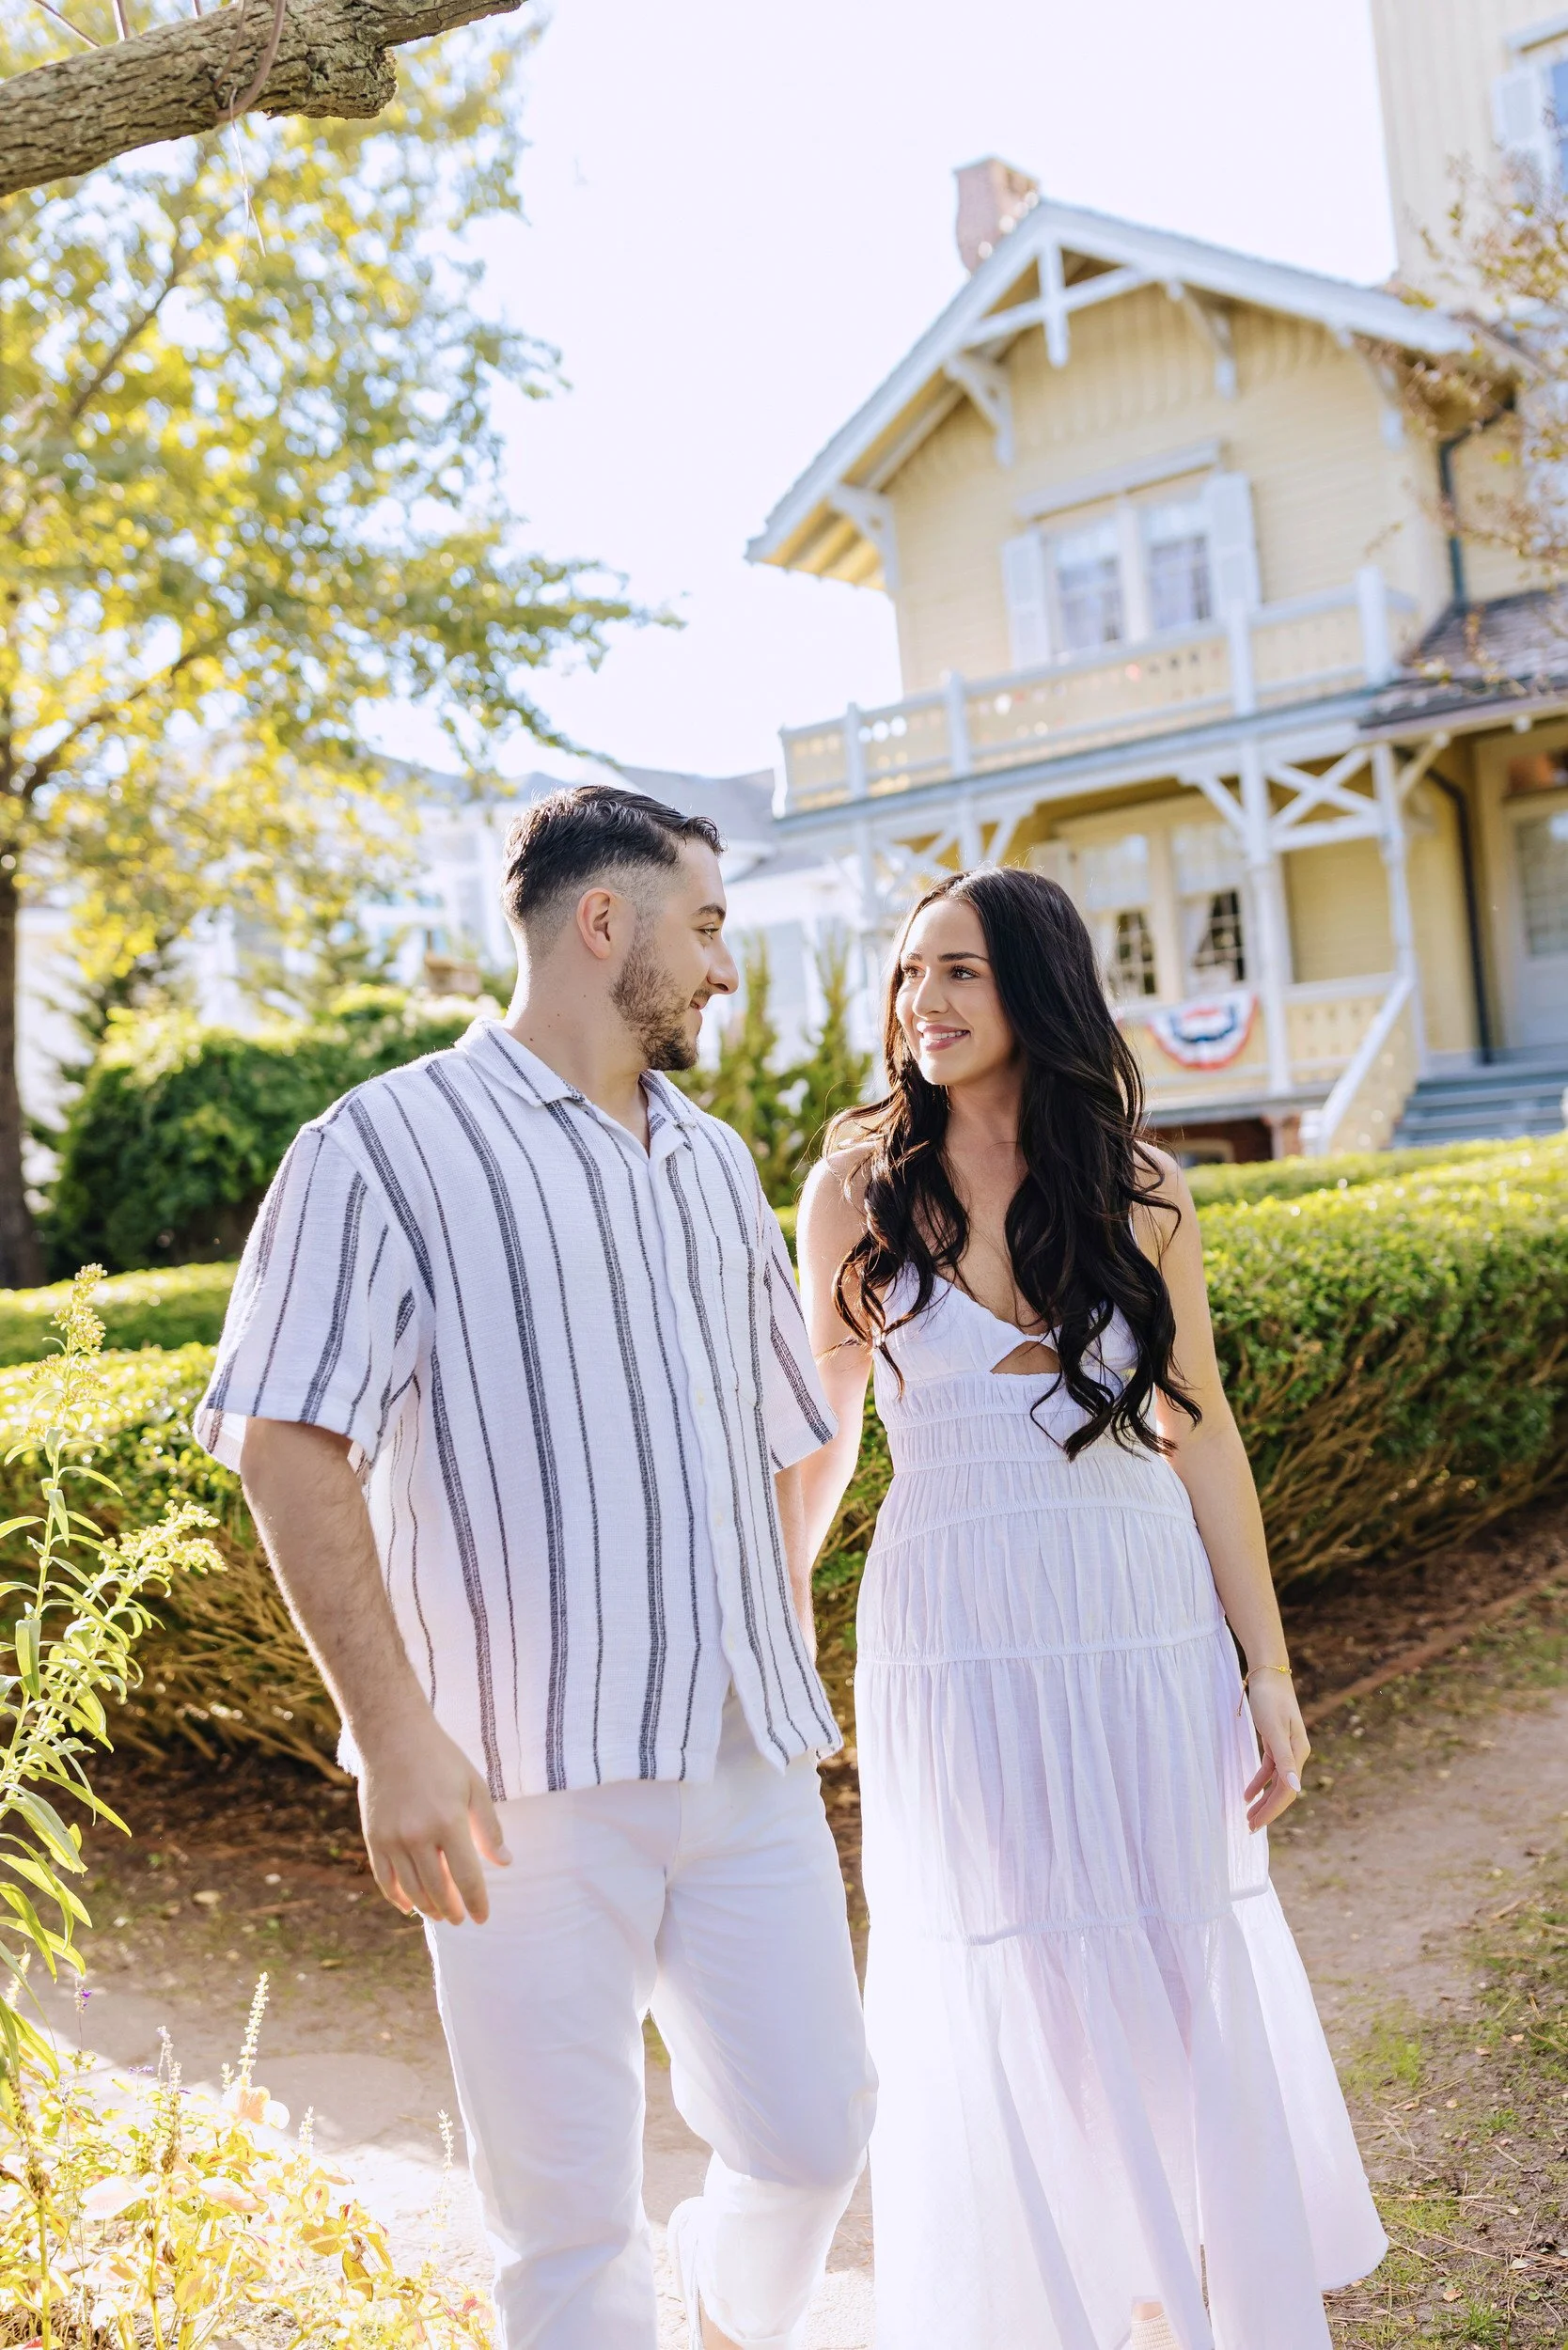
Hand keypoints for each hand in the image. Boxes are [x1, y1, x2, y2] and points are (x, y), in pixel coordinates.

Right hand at [356, 1709, 509, 1923]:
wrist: (393, 1737)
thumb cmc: (442, 1760)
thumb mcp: (475, 1787)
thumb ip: (489, 1828)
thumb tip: (505, 1862)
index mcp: (449, 1822)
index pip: (467, 1877)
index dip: (476, 1902)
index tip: (482, 1918)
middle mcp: (418, 1836)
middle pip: (438, 1889)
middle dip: (452, 1909)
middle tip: (461, 1919)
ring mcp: (392, 1839)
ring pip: (411, 1889)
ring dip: (427, 1907)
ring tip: (440, 1914)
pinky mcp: (373, 1838)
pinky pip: (385, 1879)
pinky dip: (397, 1897)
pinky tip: (409, 1906)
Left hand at [1244, 1674, 1308, 1833]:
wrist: (1268, 1673)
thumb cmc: (1270, 1699)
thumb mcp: (1274, 1730)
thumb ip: (1284, 1760)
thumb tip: (1294, 1789)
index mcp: (1299, 1753)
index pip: (1287, 1791)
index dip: (1271, 1810)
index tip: (1254, 1825)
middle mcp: (1297, 1754)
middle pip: (1284, 1791)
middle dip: (1267, 1811)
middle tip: (1249, 1829)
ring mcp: (1287, 1748)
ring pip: (1277, 1783)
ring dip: (1264, 1800)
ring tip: (1248, 1817)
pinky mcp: (1277, 1742)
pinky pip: (1270, 1770)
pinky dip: (1259, 1783)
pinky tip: (1247, 1794)